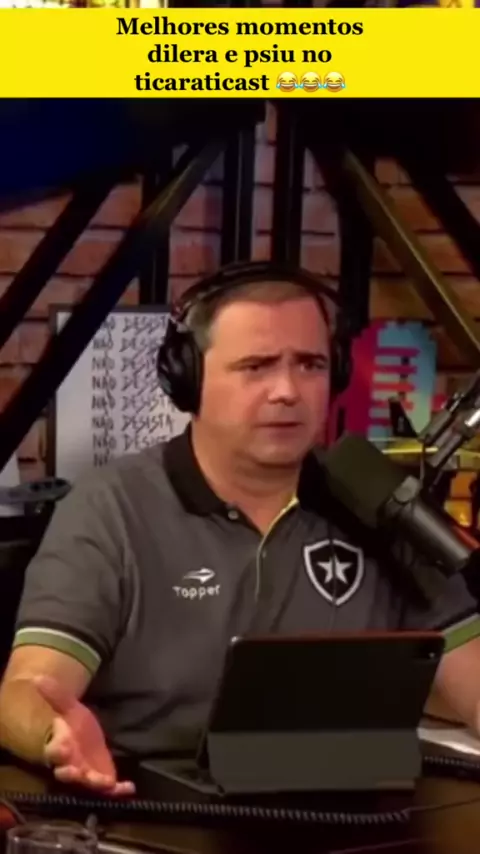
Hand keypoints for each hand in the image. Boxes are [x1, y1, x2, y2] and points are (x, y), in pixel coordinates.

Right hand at [33, 674, 134, 796]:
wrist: (91, 739)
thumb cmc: (77, 726)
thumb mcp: (71, 708)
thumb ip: (56, 696)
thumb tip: (37, 677)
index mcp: (61, 747)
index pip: (54, 751)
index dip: (58, 749)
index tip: (66, 744)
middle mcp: (71, 765)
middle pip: (66, 773)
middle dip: (70, 773)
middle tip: (76, 770)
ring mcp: (88, 775)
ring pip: (87, 784)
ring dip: (94, 783)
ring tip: (104, 782)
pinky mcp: (104, 780)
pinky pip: (111, 790)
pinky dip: (118, 790)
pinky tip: (129, 787)